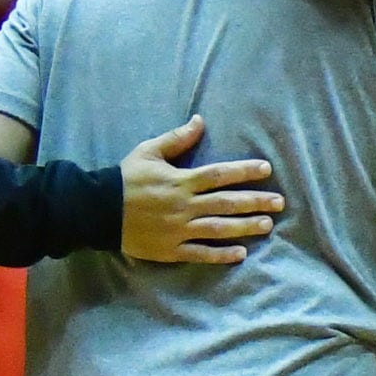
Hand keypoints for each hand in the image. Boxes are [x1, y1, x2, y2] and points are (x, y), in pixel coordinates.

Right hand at [118, 116, 284, 263]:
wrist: (96, 210)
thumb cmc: (125, 178)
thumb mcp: (148, 151)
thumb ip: (177, 139)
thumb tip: (200, 121)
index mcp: (180, 181)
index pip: (219, 175)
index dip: (244, 171)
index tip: (266, 169)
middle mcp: (184, 205)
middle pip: (226, 203)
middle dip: (255, 202)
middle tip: (280, 203)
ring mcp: (178, 229)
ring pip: (218, 229)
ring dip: (244, 227)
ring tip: (267, 226)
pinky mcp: (170, 249)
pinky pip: (199, 253)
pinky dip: (220, 255)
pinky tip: (240, 253)